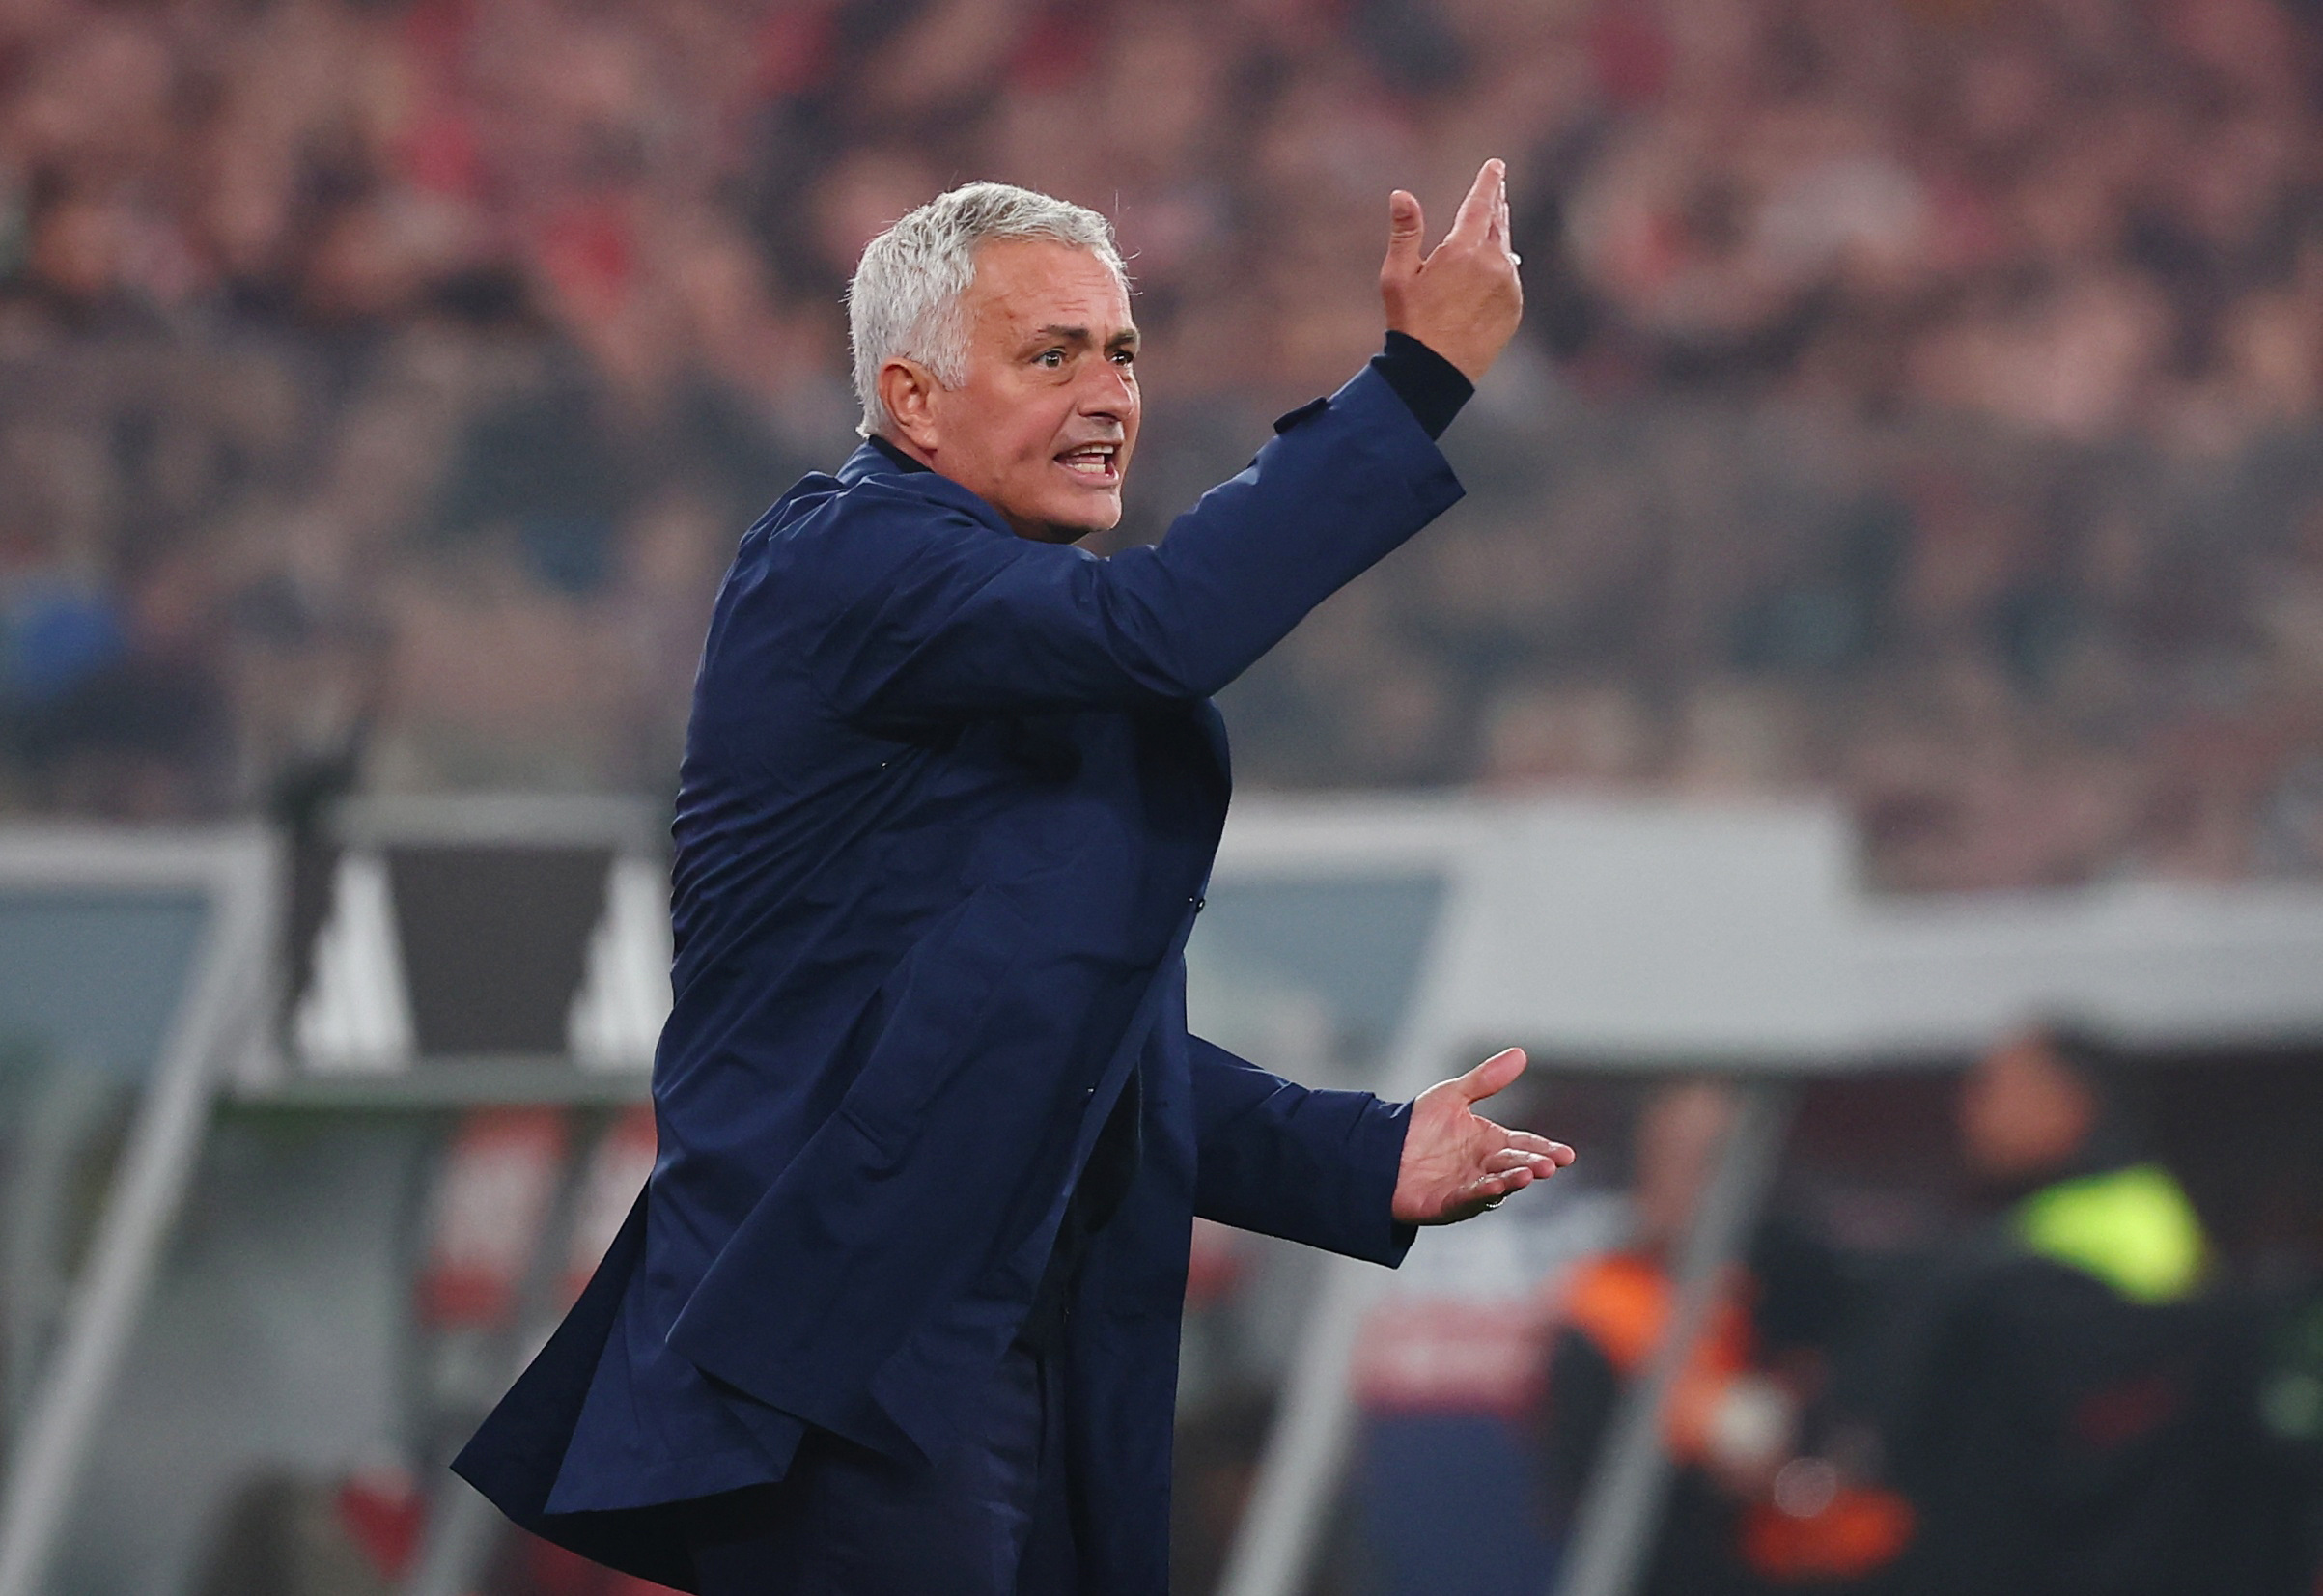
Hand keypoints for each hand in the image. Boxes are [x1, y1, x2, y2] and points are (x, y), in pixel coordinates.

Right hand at [1379, 158, 1524, 382]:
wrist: (1436, 370)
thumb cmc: (1411, 323)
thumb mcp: (1397, 275)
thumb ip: (1405, 232)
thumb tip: (1401, 194)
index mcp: (1462, 250)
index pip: (1481, 204)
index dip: (1489, 182)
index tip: (1496, 166)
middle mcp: (1492, 263)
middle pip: (1498, 223)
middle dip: (1496, 204)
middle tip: (1497, 189)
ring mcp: (1508, 286)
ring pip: (1505, 251)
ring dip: (1498, 236)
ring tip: (1493, 225)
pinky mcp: (1514, 307)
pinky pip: (1509, 278)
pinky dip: (1501, 269)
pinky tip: (1491, 272)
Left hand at [1391, 1046, 1573, 1225]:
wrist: (1378, 1149)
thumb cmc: (1417, 1125)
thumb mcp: (1452, 1096)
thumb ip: (1485, 1080)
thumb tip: (1521, 1053)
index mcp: (1489, 1142)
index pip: (1524, 1145)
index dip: (1545, 1150)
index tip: (1566, 1155)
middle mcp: (1483, 1167)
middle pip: (1515, 1165)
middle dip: (1534, 1166)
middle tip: (1550, 1165)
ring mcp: (1468, 1187)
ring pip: (1497, 1185)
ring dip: (1513, 1181)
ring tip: (1528, 1174)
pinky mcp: (1447, 1204)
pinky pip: (1467, 1199)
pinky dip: (1481, 1194)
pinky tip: (1494, 1187)